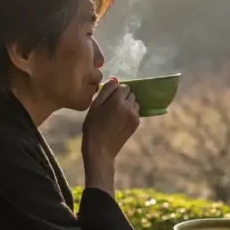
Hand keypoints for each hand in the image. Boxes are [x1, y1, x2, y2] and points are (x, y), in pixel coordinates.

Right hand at [81, 78, 139, 193]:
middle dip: (122, 97)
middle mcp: (129, 106)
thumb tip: (115, 80)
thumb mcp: (95, 106)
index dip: (116, 91)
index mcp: (118, 100)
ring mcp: (135, 116)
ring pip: (134, 102)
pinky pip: (135, 112)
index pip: (123, 86)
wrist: (100, 149)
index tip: (108, 99)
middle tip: (111, 106)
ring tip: (116, 114)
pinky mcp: (136, 123)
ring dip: (128, 104)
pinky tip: (119, 121)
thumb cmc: (93, 126)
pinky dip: (129, 113)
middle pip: (130, 93)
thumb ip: (106, 91)